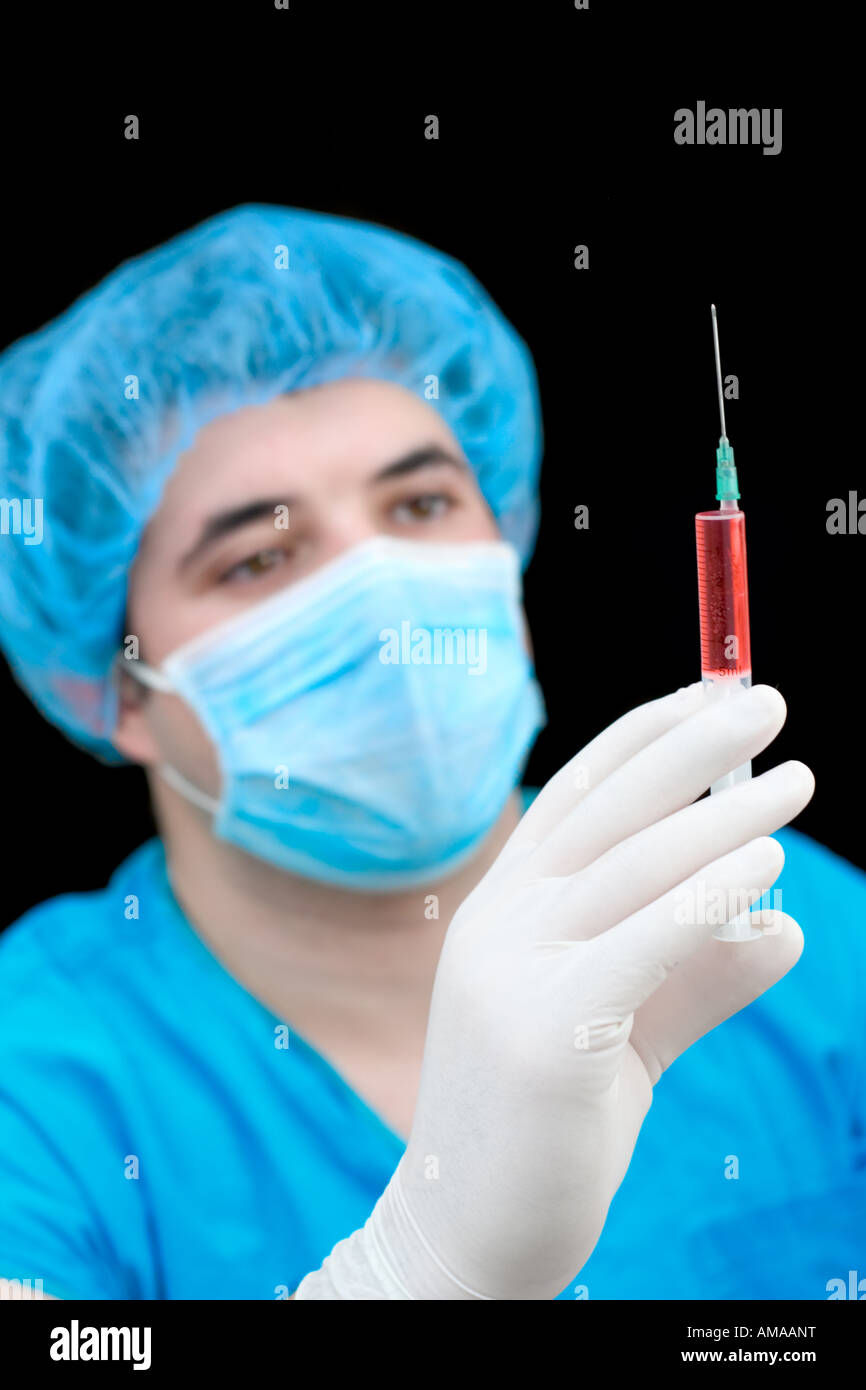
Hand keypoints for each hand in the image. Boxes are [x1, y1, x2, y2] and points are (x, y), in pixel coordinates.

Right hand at [295, 681, 813, 1299]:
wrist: (472, 1226)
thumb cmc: (549, 1118)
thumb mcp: (628, 1025)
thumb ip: (696, 971)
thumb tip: (786, 927)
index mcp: (503, 906)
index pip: (576, 795)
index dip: (643, 737)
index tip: (707, 695)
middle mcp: (498, 921)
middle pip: (607, 808)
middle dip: (691, 745)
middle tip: (767, 702)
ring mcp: (512, 972)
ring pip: (634, 866)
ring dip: (725, 815)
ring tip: (795, 785)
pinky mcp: (547, 1033)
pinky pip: (644, 942)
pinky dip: (709, 894)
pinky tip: (763, 865)